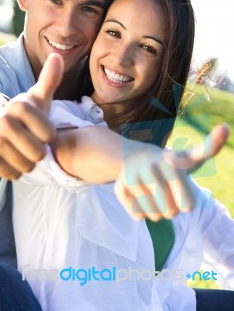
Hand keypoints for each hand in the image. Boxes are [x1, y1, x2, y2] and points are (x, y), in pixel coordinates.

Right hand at [0, 53, 63, 178]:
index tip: (41, 129)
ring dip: (28, 162)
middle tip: (31, 142)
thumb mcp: (37, 98)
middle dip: (39, 150)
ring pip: (27, 166)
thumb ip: (49, 80)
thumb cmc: (22, 115)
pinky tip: (11, 158)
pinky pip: (14, 175)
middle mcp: (2, 122)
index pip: (48, 133)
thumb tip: (58, 56)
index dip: (48, 135)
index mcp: (18, 106)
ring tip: (21, 149)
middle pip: (39, 152)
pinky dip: (16, 170)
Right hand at [114, 124, 228, 220]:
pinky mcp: (119, 188)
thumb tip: (226, 126)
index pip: (187, 204)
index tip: (178, 187)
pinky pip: (138, 215)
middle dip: (172, 209)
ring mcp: (132, 177)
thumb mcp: (189, 157)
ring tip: (153, 193)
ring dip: (157, 211)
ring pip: (154, 216)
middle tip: (166, 192)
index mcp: (171, 164)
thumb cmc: (169, 164)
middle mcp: (150, 168)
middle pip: (171, 213)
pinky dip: (142, 212)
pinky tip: (140, 194)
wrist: (134, 158)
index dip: (186, 202)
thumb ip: (210, 147)